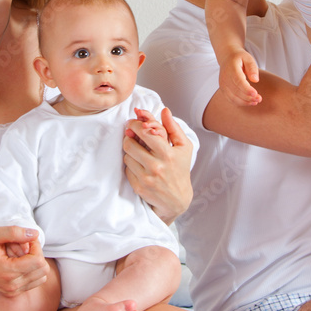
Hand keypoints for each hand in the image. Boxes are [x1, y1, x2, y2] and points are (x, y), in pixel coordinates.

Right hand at [0, 226, 49, 295]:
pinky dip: (31, 271)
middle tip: (23, 246)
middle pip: (42, 270)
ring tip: (20, 256)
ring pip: (40, 277)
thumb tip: (35, 234)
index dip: (36, 246)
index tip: (25, 240)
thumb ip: (15, 232)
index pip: (38, 261)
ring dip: (35, 264)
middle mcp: (12, 285)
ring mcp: (12, 291)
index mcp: (8, 271)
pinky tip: (19, 263)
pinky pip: (34, 283)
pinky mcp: (12, 293)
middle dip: (36, 255)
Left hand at [123, 107, 193, 223]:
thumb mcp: (184, 147)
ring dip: (130, 152)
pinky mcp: (139, 187)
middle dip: (129, 137)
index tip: (133, 123)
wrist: (177, 199)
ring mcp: (146, 178)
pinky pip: (127, 169)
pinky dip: (131, 166)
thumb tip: (164, 110)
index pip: (144, 132)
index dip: (135, 125)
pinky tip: (140, 167)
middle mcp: (156, 166)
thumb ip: (173, 127)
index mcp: (168, 154)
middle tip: (130, 135)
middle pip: (129, 144)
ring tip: (138, 153)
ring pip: (126, 156)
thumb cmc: (180, 169)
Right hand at [219, 50, 261, 105]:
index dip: (246, 89)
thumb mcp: (248, 58)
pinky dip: (241, 103)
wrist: (226, 58)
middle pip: (236, 91)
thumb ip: (252, 68)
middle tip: (260, 98)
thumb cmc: (239, 58)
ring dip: (245, 102)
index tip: (256, 94)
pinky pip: (231, 99)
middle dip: (248, 97)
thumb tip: (255, 80)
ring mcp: (223, 85)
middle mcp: (225, 78)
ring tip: (256, 101)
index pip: (238, 81)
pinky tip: (250, 102)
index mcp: (231, 69)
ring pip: (233, 98)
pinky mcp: (223, 90)